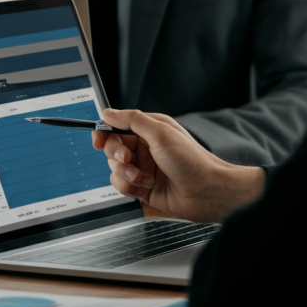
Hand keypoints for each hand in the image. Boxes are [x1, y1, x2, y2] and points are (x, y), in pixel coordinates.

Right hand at [91, 108, 265, 222]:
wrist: (208, 193)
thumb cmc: (192, 161)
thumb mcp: (160, 132)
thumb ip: (131, 120)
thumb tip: (108, 113)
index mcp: (148, 130)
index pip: (116, 127)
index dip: (104, 133)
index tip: (98, 140)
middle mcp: (144, 148)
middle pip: (111, 148)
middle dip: (117, 156)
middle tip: (129, 159)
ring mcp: (142, 168)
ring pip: (114, 169)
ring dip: (127, 174)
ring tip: (146, 178)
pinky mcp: (142, 187)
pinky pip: (121, 185)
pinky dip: (131, 187)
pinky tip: (148, 187)